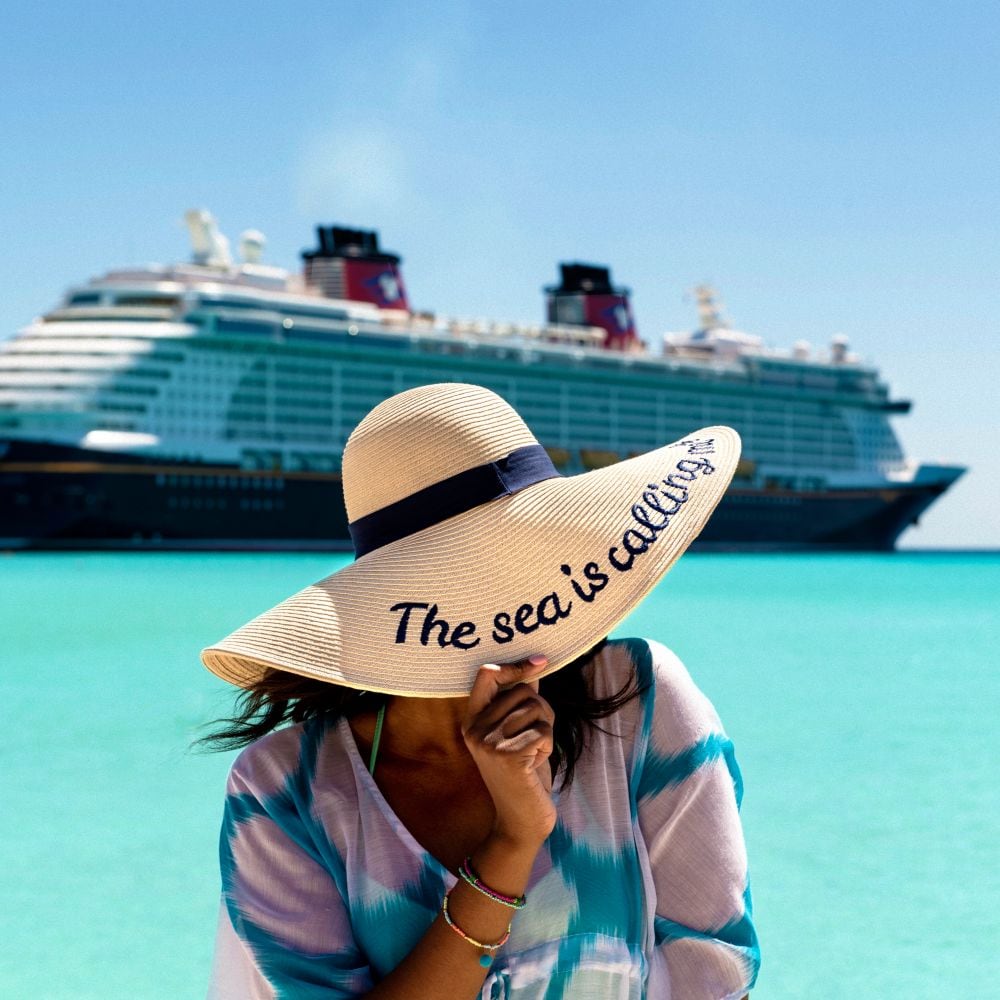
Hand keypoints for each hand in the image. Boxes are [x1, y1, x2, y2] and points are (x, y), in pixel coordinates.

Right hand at [462, 656, 556, 848]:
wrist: (521, 821)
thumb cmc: (524, 773)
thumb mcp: (517, 732)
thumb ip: (520, 701)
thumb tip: (534, 667)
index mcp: (473, 720)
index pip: (486, 674)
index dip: (515, 665)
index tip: (539, 662)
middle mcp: (475, 729)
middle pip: (523, 691)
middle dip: (541, 710)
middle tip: (535, 737)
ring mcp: (489, 742)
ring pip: (536, 708)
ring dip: (546, 729)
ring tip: (533, 752)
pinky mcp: (508, 755)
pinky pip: (544, 731)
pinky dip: (548, 746)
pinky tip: (535, 764)